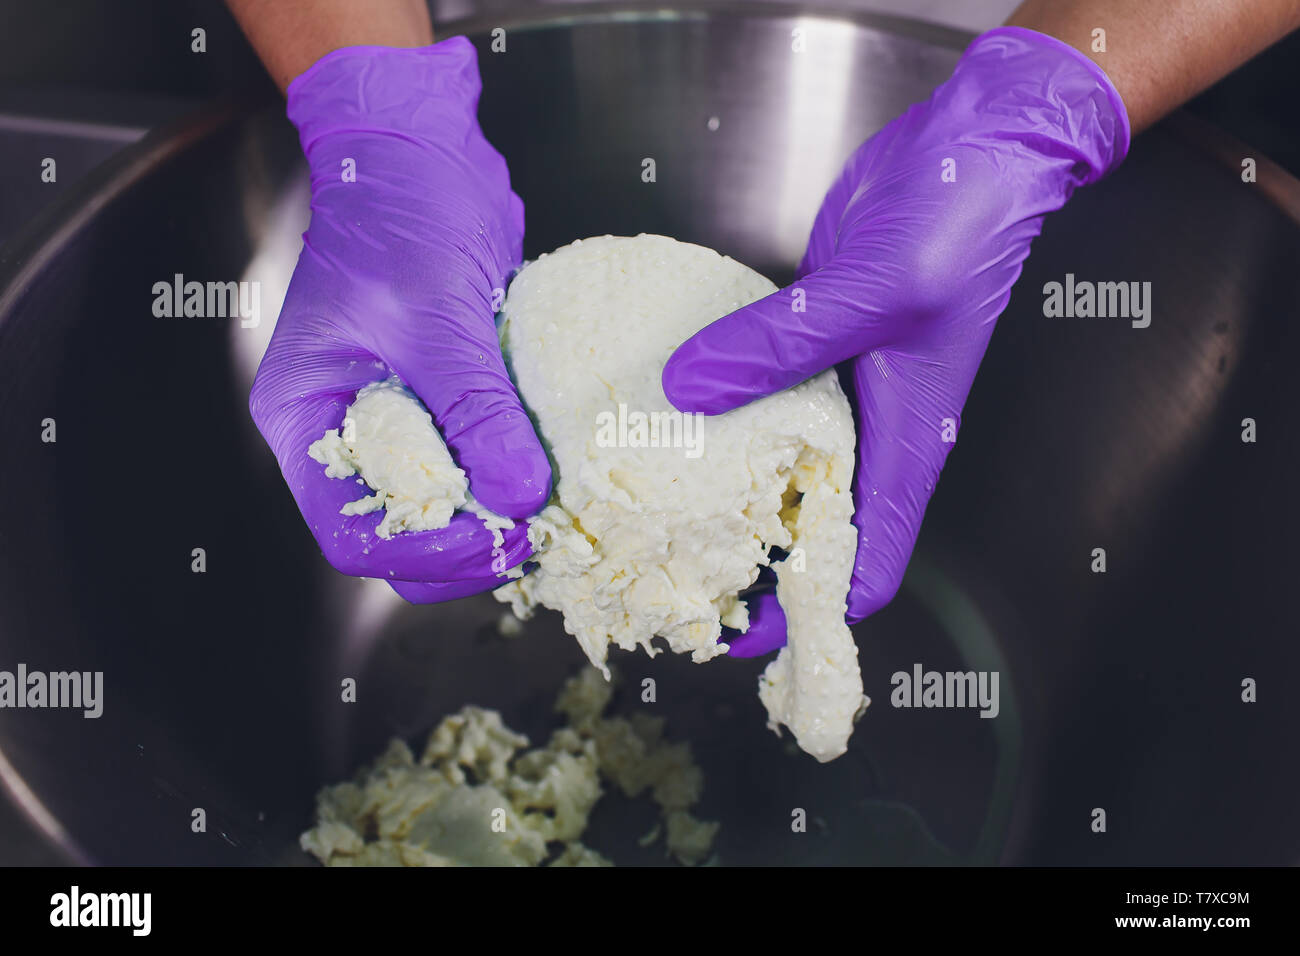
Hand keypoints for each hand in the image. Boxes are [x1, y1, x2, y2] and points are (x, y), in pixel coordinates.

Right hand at [249, 38, 549, 600]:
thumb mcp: (434, 317)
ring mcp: (395, 419)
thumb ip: (475, 409)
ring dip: (495, 517)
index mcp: (307, 418)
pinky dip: (510, 475)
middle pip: (400, 532)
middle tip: (536, 533)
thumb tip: (519, 494)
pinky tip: (553, 474)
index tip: (497, 538)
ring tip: (552, 511)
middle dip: (466, 545)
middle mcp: (345, 430)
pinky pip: (474, 461)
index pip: (351, 532)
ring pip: (443, 507)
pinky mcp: (442, 401)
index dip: (424, 553)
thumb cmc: (400, 215)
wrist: (423, 151)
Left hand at [662, 27, 1128, 654]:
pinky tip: (665, 410)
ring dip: (724, 488)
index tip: (737, 633)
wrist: (971, 152)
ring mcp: (835, 390)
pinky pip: (756, 398)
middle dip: (749, 562)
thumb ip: (780, 346)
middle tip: (667, 571)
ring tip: (649, 501)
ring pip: (776, 466)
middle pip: (811, 530)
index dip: (804, 614)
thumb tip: (684, 392)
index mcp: (906, 445)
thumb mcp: (872, 289)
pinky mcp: (808, 347)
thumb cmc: (957, 226)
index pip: (866, 565)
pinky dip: (716, 413)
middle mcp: (870, 432)